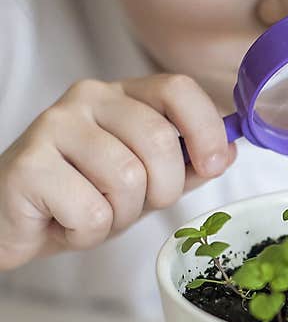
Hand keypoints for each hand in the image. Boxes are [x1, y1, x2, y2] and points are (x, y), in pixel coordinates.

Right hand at [0, 74, 235, 270]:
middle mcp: (87, 98)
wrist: (12, 220)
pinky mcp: (29, 164)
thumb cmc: (83, 196)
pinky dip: (89, 232)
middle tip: (133, 205)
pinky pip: (92, 210)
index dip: (206, 129)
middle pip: (159, 141)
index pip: (178, 88)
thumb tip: (231, 148)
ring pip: (127, 179)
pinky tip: (66, 222)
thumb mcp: (146, 181)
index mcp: (122, 95)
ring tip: (95, 212)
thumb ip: (187, 164)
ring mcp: (53, 126)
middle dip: (161, 190)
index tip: (213, 165)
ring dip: (121, 215)